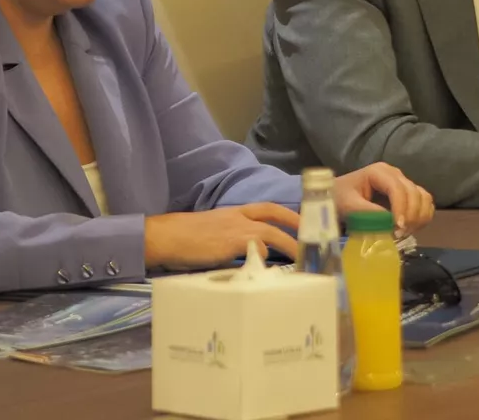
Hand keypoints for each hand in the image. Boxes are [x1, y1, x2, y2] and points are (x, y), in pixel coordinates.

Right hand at [144, 203, 301, 270]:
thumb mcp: (214, 232)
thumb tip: (250, 254)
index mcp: (235, 213)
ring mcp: (236, 229)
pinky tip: (272, 270)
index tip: (303, 221)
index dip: (287, 213)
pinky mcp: (231, 243)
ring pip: (271, 233)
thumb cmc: (186, 238)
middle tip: (312, 237)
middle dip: (296, 223)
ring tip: (302, 259)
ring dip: (289, 245)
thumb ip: (234, 239)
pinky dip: (266, 258)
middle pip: (274, 214)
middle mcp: (239, 217)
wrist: (166, 237)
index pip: (267, 208)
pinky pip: (257, 249)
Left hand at [334, 162, 434, 233]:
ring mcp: (404, 183)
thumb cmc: (340, 198)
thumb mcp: (347, 205)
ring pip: (424, 197)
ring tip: (404, 232)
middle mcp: (395, 174)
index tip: (397, 228)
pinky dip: (423, 216)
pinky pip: (425, 203)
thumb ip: (366, 212)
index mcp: (379, 172)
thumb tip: (389, 223)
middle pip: (414, 193)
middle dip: (411, 215)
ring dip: (419, 217)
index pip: (397, 188)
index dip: (401, 208)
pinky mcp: (408, 194)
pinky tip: (411, 228)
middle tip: (399, 234)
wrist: (338, 196)